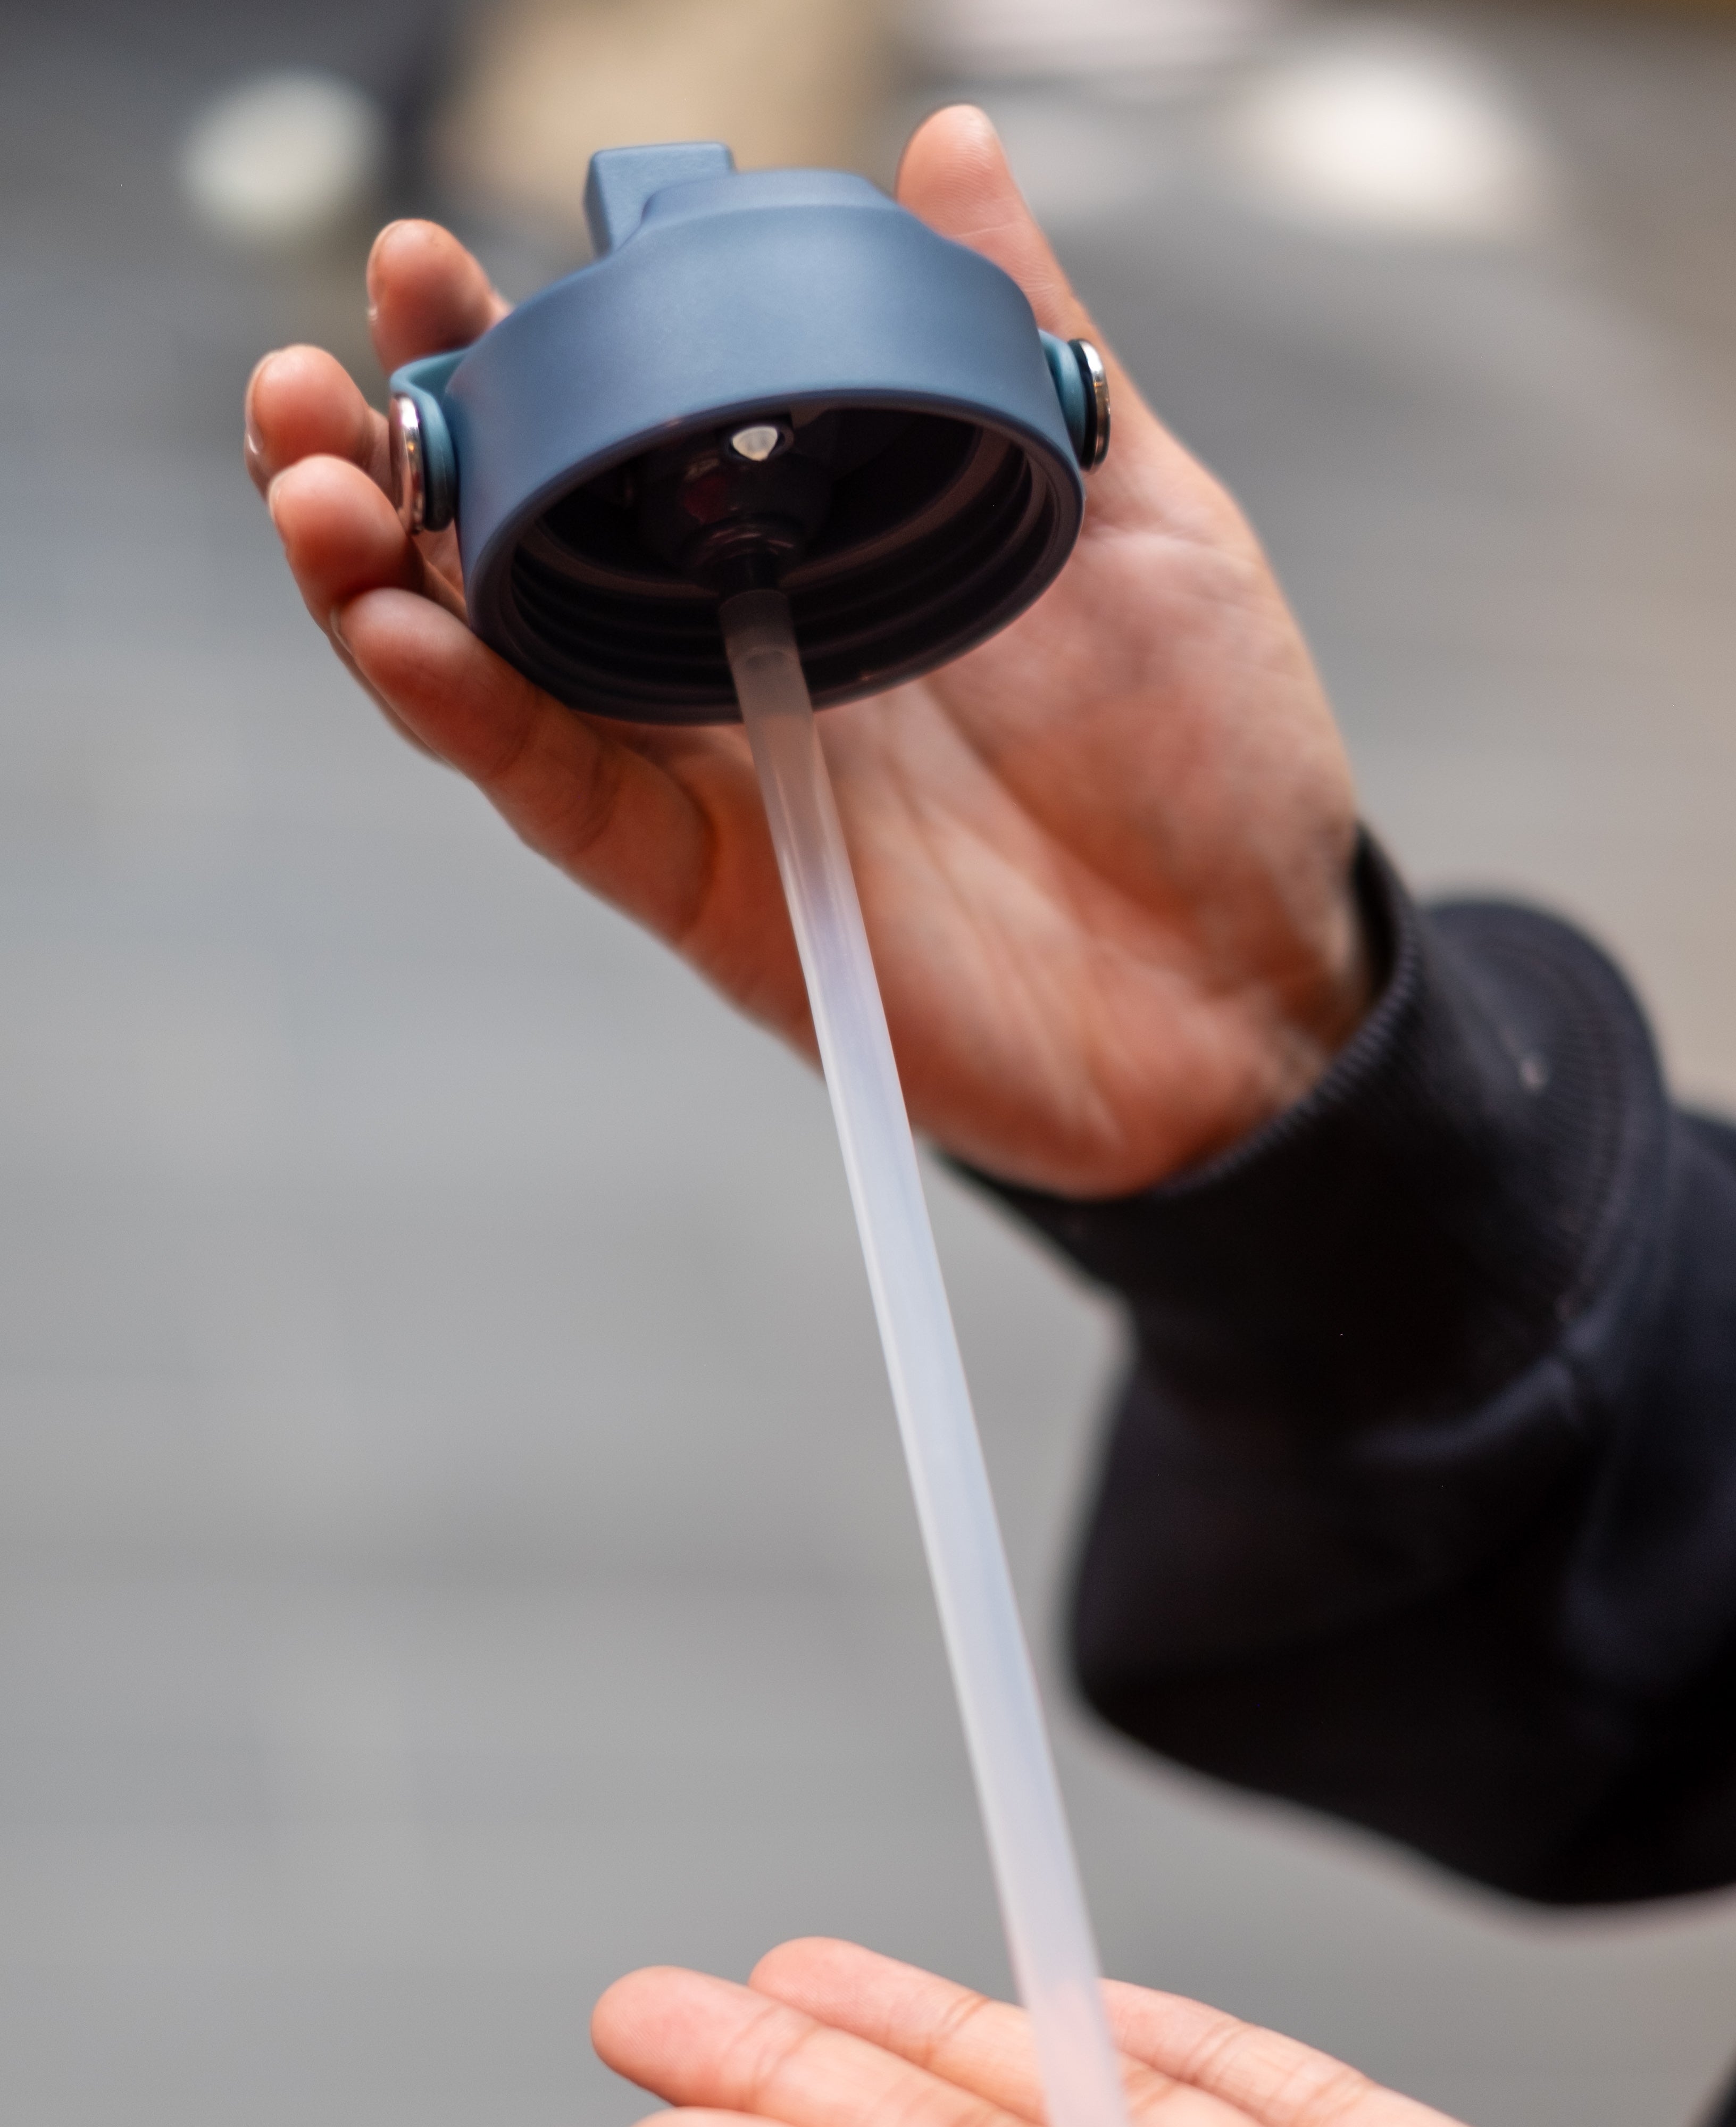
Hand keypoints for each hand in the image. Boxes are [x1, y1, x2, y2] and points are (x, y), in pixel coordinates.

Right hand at [247, 110, 1365, 1196]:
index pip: (622, 437)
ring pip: (497, 672)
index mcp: (815, 554)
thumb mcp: (1140, 518)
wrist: (1254, 982)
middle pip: (515, 549)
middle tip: (313, 372)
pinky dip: (472, 718)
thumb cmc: (1209, 761)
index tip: (429, 257)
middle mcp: (734, 661)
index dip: (517, 352)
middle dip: (395, 457)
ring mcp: (715, 779)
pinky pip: (568, 800)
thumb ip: (1030, 346)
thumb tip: (952, 152)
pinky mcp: (719, 892)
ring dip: (377, 577)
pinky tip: (399, 631)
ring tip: (299, 473)